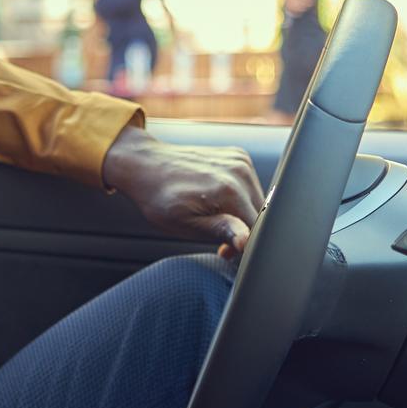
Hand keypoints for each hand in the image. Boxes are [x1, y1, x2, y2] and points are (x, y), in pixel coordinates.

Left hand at [100, 129, 266, 254]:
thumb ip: (220, 231)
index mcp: (230, 190)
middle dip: (244, 231)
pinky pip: (250, 185)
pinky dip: (239, 197)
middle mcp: (240, 171)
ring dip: (242, 214)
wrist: (146, 164)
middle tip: (216, 238)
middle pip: (260, 215)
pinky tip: (217, 200)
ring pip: (257, 201)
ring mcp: (240, 160)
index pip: (257, 229)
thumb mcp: (185, 224)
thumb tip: (245, 240)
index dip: (244, 246)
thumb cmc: (160, 198)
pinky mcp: (238, 156)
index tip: (224, 251)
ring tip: (214, 217)